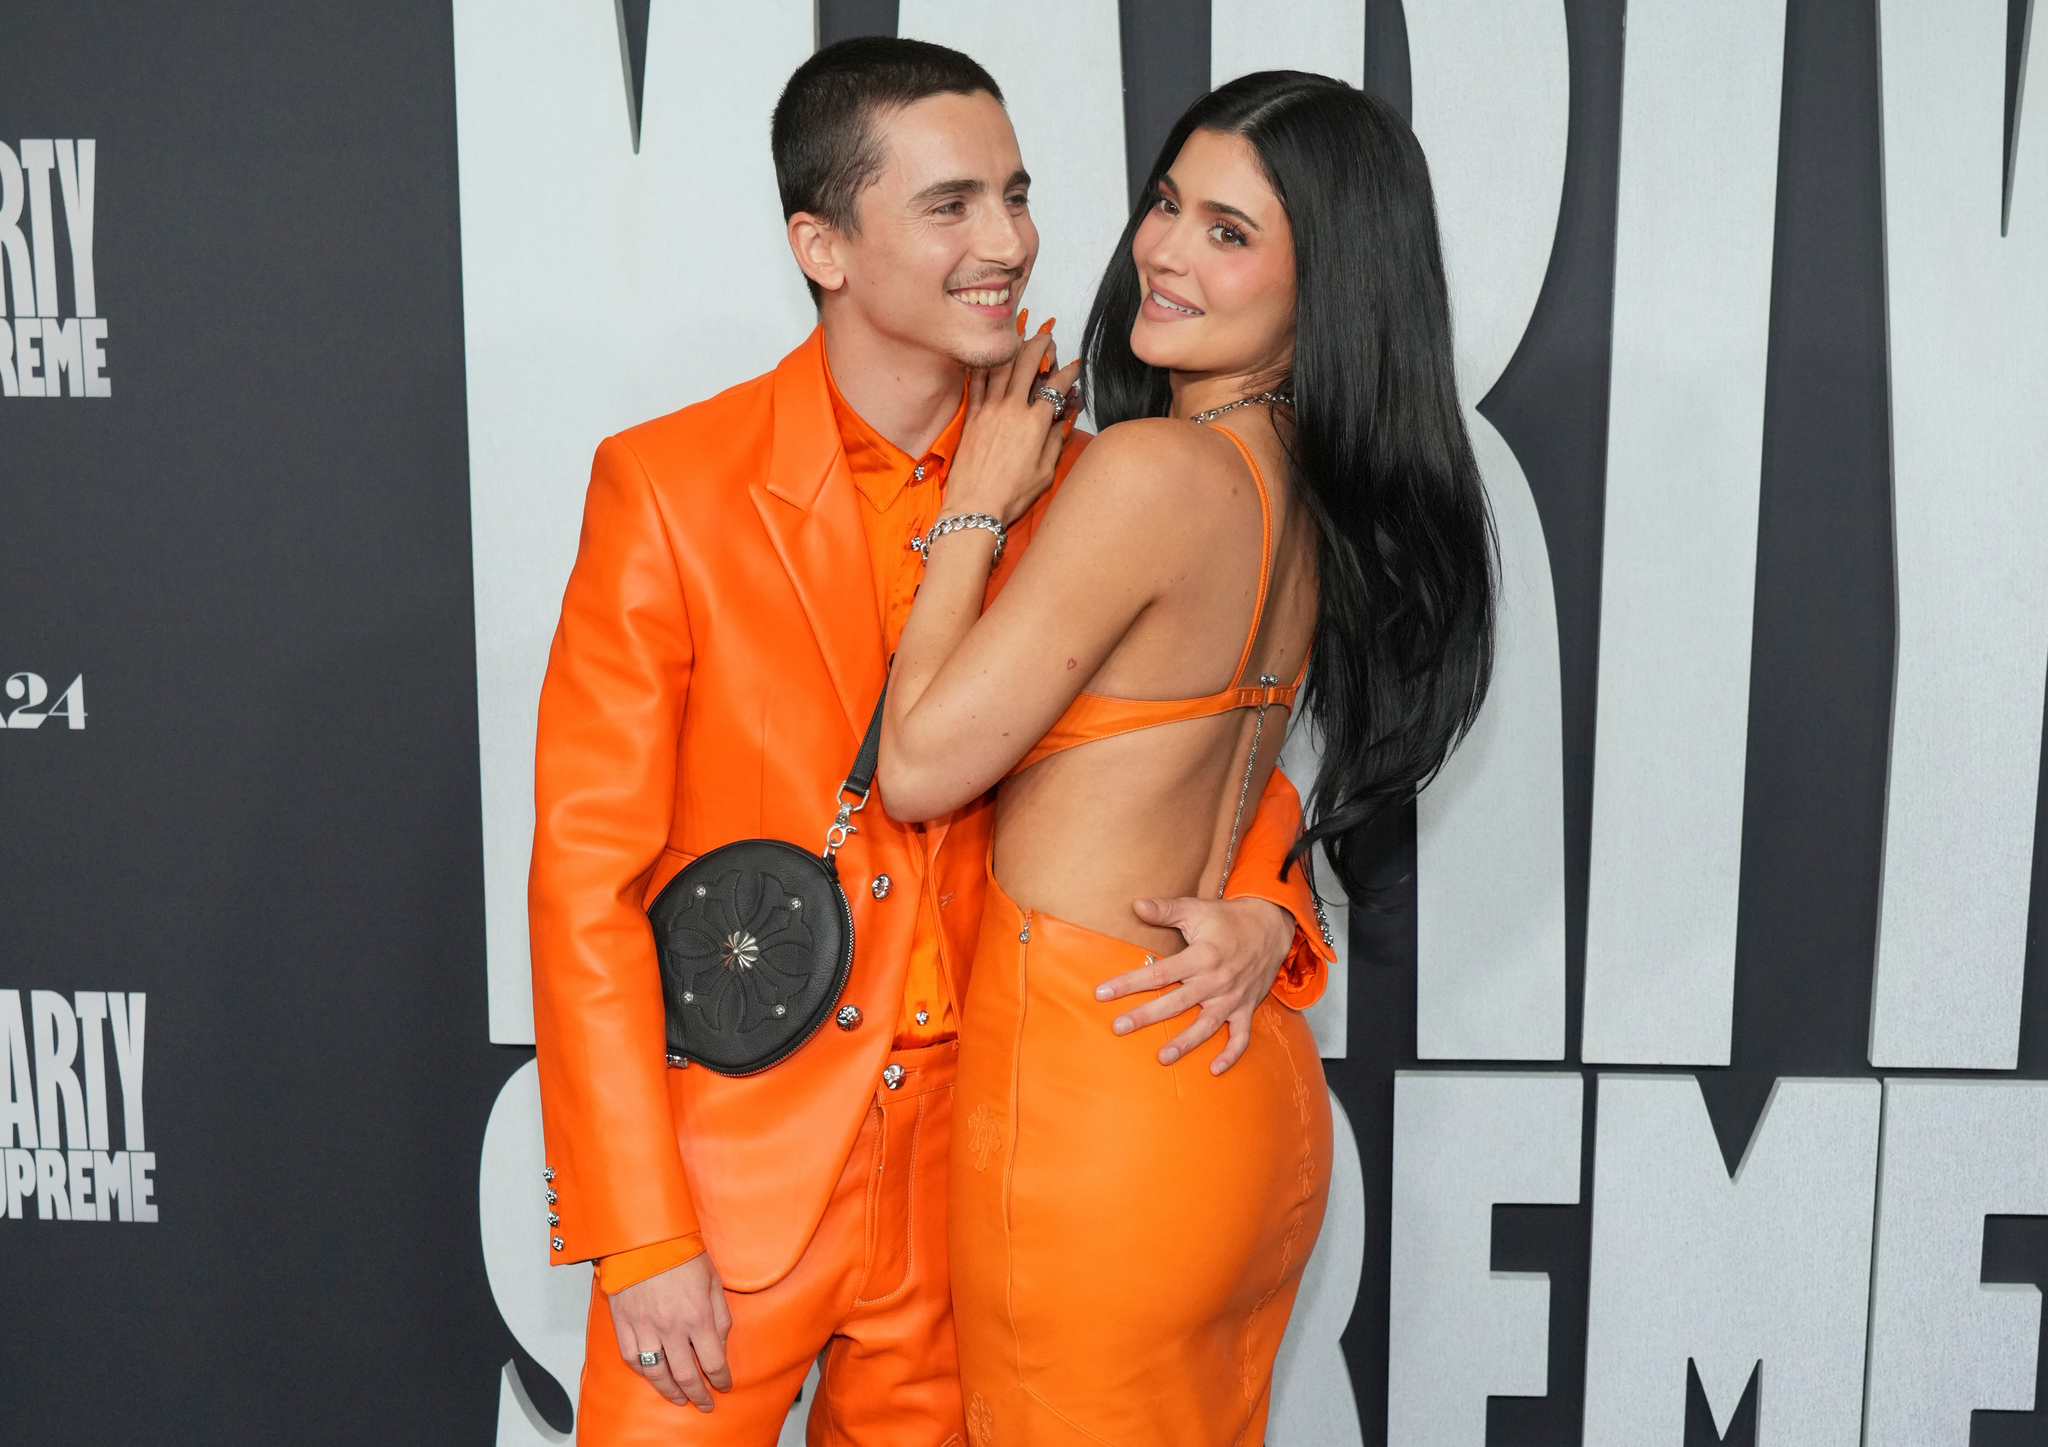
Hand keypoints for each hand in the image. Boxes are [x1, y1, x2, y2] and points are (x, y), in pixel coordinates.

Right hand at [607, 1252, 733, 1410]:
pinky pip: (633, 1358)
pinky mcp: (624, 1323)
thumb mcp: (714, 1280)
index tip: (724, 1386)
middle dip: (698, 1394)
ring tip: (679, 1398)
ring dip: (670, 1391)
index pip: (714, 1362)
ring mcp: (645, 1327)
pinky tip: (653, 1376)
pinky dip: (644, 1372)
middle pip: (687, 1375)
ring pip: (657, 1373)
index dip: (721, 1379)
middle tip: (704, 1403)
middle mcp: (672, 1327)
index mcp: (698, 1316)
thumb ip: (720, 1315)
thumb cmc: (681, 1252)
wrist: (644, 1236)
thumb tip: (721, 1344)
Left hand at [947, 324, 1082, 524]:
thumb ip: (1055, 440)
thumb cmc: (1010, 495)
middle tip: (1048, 339)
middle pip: (1027, 363)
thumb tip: (1061, 419)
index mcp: (1034, 424)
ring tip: (1022, 338)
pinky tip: (989, 357)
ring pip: (1002, 366)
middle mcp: (1012, 410)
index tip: (1074, 366)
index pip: (1056, 386)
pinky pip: (977, 382)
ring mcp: (989, 410)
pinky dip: (984, 365)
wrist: (974, 507)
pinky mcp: (972, 416)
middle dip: (1041, 345)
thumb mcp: (1045, 472)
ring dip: (1014, 348)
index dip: (1069, 371)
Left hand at [1094, 896, 1295, 1073]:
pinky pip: (1241, 1037)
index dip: (1129, 983)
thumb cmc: (1228, 919)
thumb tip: (1135, 905)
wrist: (1271, 927)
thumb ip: (1165, 909)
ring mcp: (1233, 998)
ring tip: (1162, 1058)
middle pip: (1177, 1003)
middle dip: (1146, 1016)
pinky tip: (1214, 1070)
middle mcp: (1217, 981)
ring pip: (1206, 1025)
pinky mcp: (1246, 1008)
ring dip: (1185, 1043)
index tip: (1102, 993)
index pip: (1159, 973)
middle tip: (1119, 1028)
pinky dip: (1231, 1054)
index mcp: (1202, 956)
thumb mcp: (1196, 908)